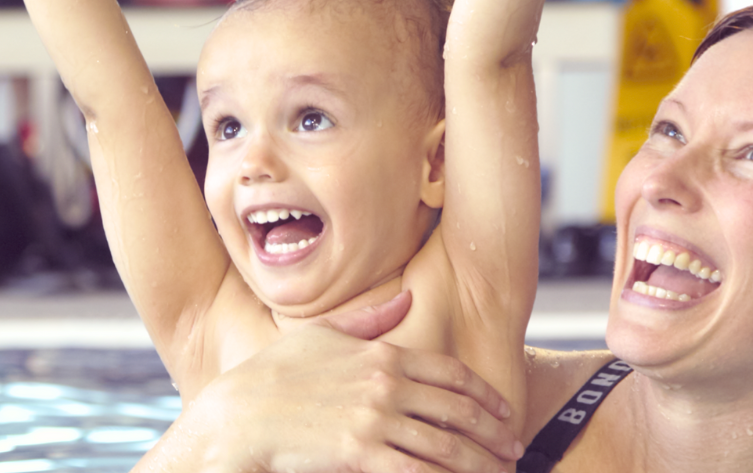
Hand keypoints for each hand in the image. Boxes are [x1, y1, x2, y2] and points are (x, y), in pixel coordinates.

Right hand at [140, 291, 525, 472]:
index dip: (485, 395)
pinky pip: (419, 470)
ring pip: (447, 445)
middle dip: (494, 432)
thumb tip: (406, 298)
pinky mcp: (363, 454)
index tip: (504, 411)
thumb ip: (369, 320)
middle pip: (459, 410)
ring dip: (480, 461)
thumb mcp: (321, 335)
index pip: (452, 374)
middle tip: (514, 448)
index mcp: (382, 354)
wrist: (239, 417)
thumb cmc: (273, 375)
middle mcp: (386, 385)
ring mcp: (376, 421)